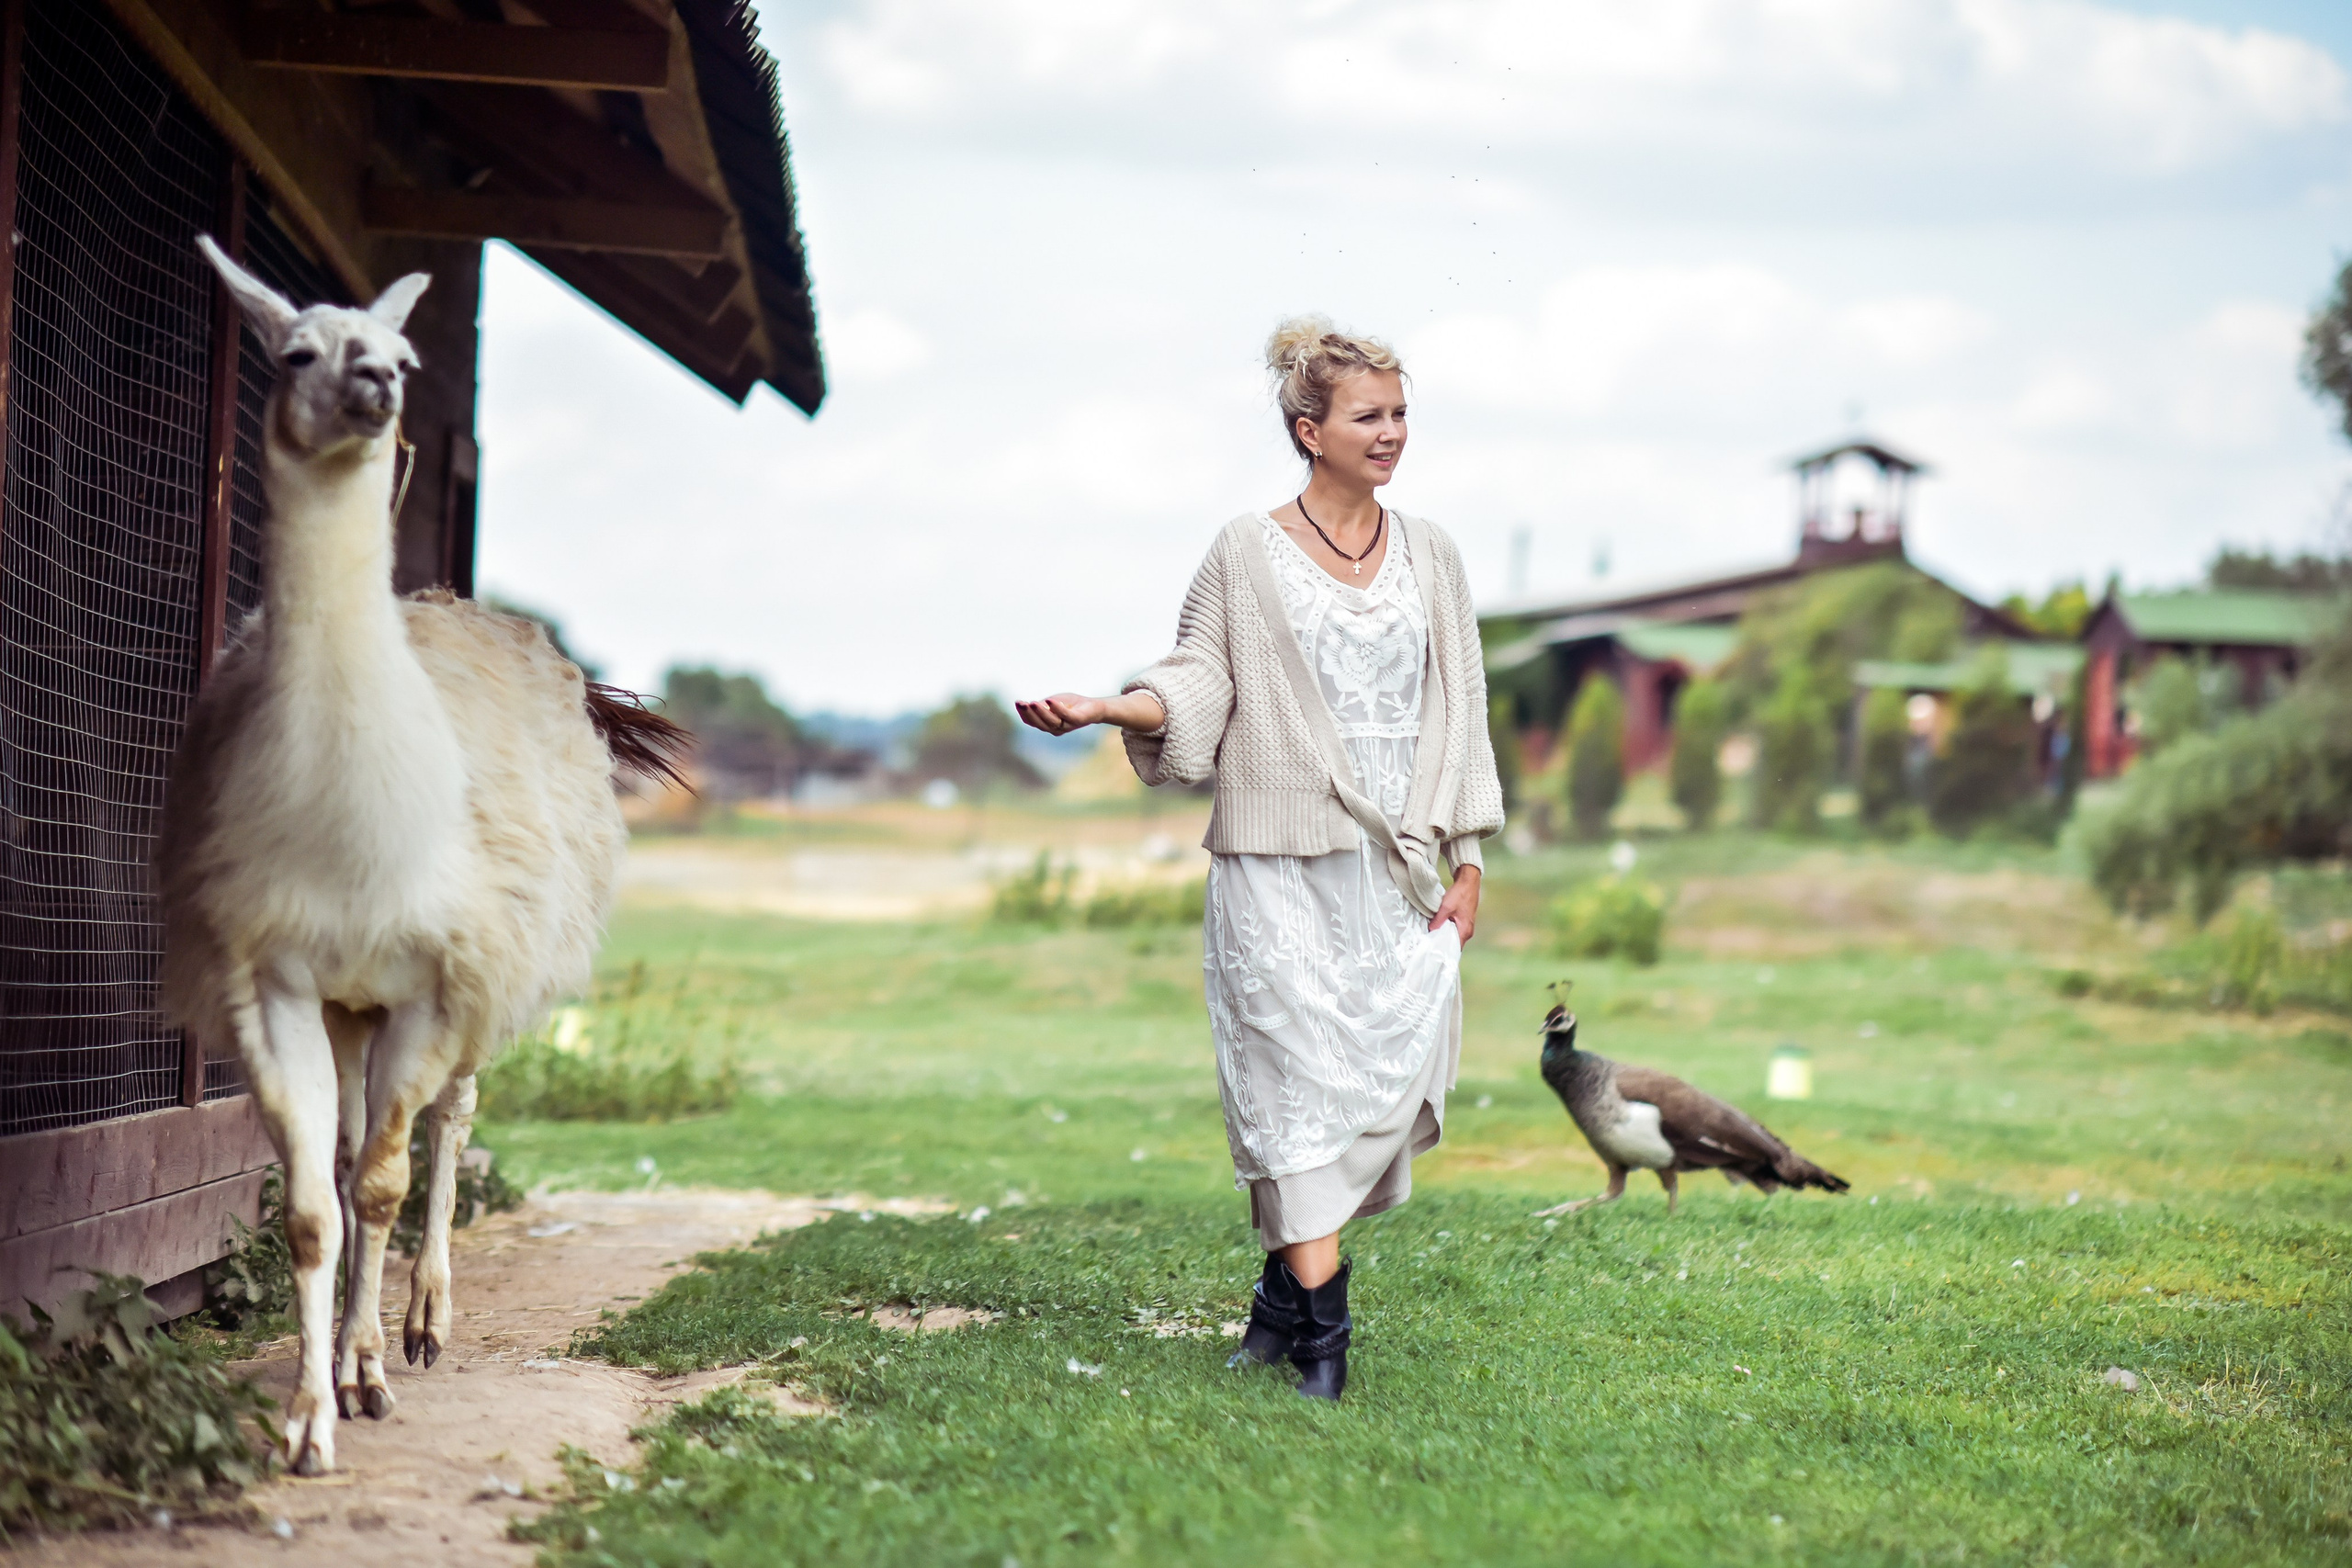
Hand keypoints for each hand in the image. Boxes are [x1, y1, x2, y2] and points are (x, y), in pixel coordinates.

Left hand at [1015, 692, 1166, 735]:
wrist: (1084, 713)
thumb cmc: (1091, 708)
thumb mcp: (1098, 706)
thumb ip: (1109, 709)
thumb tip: (1128, 708)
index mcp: (1077, 720)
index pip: (1067, 718)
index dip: (1058, 711)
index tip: (1047, 701)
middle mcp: (1064, 726)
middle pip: (1051, 722)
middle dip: (1040, 713)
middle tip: (1032, 702)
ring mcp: (1054, 725)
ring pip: (1039, 723)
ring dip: (1029, 713)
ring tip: (1022, 702)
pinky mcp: (1044, 721)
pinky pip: (1032, 719)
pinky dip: (1025, 712)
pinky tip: (1019, 704)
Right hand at [1015, 694, 1105, 734]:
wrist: (1094, 707)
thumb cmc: (1071, 705)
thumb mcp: (1053, 703)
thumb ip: (1041, 706)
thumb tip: (1027, 705)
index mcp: (1048, 725)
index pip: (1032, 722)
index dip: (1024, 713)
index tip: (1018, 702)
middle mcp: (1056, 729)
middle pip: (1040, 724)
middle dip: (1029, 713)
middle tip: (1021, 703)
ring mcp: (1067, 725)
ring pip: (1051, 722)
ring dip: (1041, 712)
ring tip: (1032, 702)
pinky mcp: (1078, 720)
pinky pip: (1067, 716)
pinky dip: (1058, 709)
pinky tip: (1050, 701)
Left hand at [1429, 865, 1479, 944]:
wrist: (1468, 882)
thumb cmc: (1460, 894)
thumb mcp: (1446, 908)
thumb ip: (1438, 921)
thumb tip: (1430, 932)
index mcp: (1465, 931)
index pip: (1454, 949)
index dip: (1443, 951)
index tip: (1432, 952)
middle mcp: (1467, 931)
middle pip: (1453, 943)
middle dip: (1441, 944)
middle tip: (1428, 944)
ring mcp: (1466, 926)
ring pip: (1453, 936)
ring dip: (1443, 935)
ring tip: (1431, 936)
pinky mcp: (1464, 920)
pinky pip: (1454, 929)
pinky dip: (1446, 929)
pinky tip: (1438, 927)